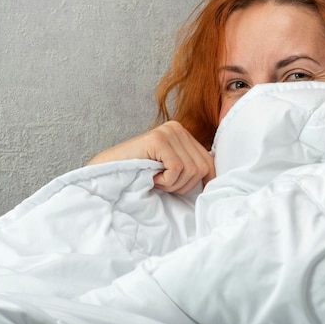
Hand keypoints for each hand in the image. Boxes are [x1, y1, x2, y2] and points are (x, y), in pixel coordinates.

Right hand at [87, 121, 214, 194]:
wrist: (106, 174)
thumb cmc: (138, 176)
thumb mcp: (169, 171)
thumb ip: (189, 169)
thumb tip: (218, 181)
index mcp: (183, 134)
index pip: (209, 160)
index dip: (207, 181)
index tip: (200, 194)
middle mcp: (177, 128)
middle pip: (202, 167)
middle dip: (184, 185)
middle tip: (163, 184)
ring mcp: (168, 131)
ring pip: (191, 169)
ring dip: (173, 184)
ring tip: (156, 180)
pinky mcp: (158, 138)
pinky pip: (177, 169)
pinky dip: (165, 181)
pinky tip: (151, 177)